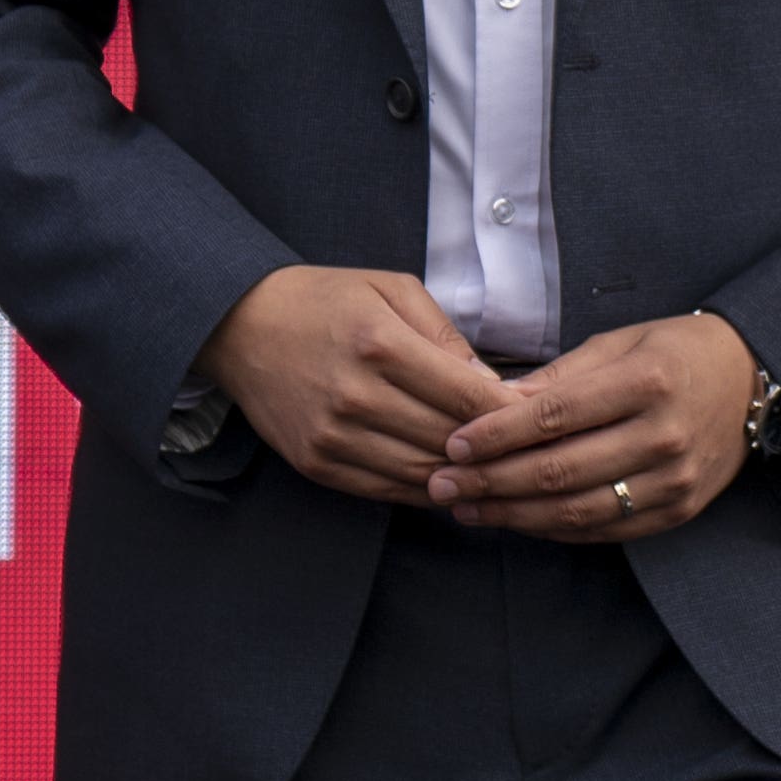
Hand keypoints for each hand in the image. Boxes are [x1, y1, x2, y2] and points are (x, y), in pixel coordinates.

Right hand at [201, 267, 515, 502]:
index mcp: (379, 345)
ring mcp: (332, 436)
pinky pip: (384, 490)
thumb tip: (493, 386)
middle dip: (496, 450)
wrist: (242, 326)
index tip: (539, 418)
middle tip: (528, 450)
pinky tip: (449, 480)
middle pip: (448, 441)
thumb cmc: (326, 300)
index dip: (511, 414)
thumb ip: (446, 336)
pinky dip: (424, 489)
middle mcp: (355, 396)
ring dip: (464, 477)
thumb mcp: (392, 290)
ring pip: (421, 473)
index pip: (466, 397)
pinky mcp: (316, 463)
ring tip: (497, 469)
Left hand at [435, 312, 755, 543]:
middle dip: (492, 481)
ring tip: (468, 509)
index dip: (498, 434)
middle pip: (560, 469)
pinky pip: (605, 530)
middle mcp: (664, 435)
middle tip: (443, 484)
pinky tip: (517, 520)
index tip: (454, 444)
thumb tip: (491, 406)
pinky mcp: (679, 510)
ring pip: (577, 509)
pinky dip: (554, 529)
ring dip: (513, 514)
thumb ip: (558, 377)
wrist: (752, 381)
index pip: (555, 416)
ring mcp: (675, 480)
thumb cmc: (675, 353)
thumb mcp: (620, 342)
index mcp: (647, 381)